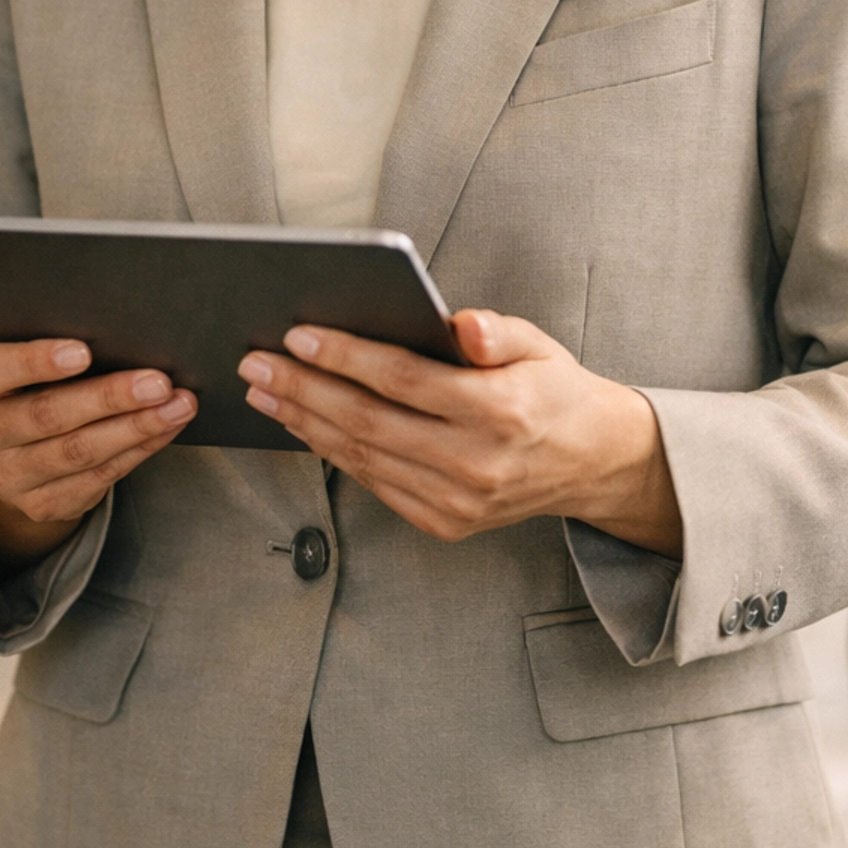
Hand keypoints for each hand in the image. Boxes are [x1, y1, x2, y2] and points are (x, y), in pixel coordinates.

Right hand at [0, 336, 195, 577]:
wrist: (11, 446)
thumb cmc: (27, 375)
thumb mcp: (19, 348)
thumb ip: (45, 331)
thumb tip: (110, 317)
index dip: (35, 361)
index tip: (84, 351)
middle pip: (46, 415)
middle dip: (109, 397)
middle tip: (158, 381)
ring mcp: (6, 478)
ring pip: (78, 452)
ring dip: (136, 427)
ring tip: (178, 404)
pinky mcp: (40, 504)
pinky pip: (98, 478)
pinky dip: (139, 450)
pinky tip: (166, 428)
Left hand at [239, 311, 681, 553]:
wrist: (590, 461)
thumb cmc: (552, 389)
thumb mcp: (538, 345)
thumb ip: (497, 331)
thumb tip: (461, 324)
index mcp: (500, 411)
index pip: (403, 379)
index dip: (345, 356)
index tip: (298, 333)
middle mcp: (475, 462)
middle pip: (368, 421)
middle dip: (304, 388)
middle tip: (256, 361)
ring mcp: (457, 501)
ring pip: (362, 457)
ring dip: (304, 422)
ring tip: (264, 390)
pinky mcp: (444, 523)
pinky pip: (375, 484)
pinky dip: (332, 453)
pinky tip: (304, 425)